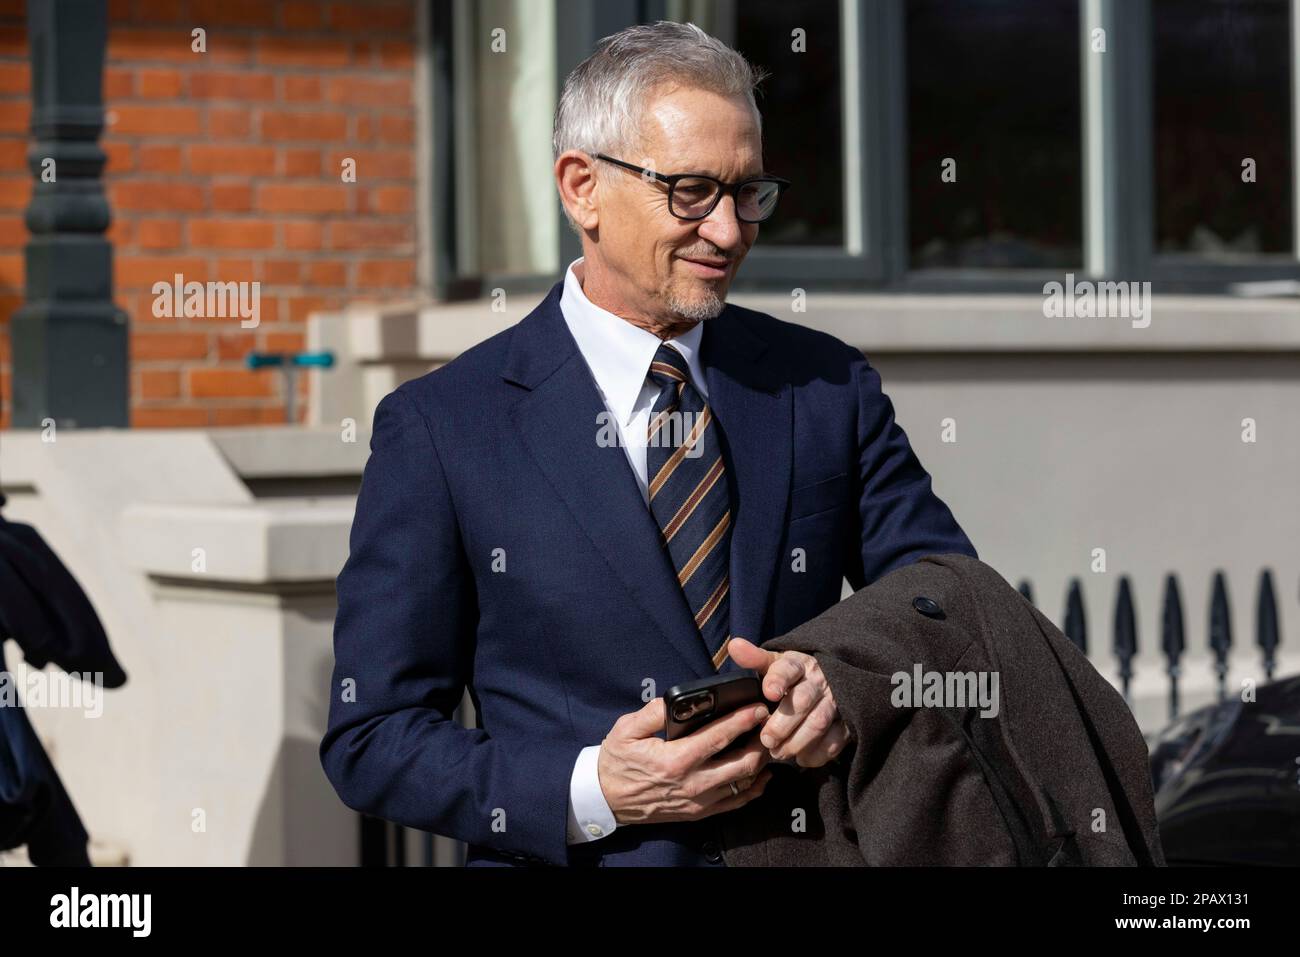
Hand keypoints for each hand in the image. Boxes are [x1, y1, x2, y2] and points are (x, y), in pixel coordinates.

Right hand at [595, 697, 774, 825]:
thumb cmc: (617, 761)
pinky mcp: (700, 813)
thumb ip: (652, 712)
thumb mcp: (626, 730)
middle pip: (741, 762)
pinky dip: (754, 788)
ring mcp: (698, 801)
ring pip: (743, 783)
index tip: (758, 708)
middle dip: (760, 740)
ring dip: (760, 762)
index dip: (742, 721)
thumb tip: (675, 699)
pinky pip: (736, 802)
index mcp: (675, 759)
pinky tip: (762, 774)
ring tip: (768, 742)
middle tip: (770, 723)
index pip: (719, 737)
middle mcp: (692, 783)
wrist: (607, 799)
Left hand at [726, 637, 853, 768]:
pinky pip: (835, 739)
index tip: (769, 692)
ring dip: (797, 741)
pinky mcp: (845, 721)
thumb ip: (755, 659)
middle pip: (802, 700)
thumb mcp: (775, 663)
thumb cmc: (793, 676)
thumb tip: (734, 645)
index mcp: (799, 664)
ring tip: (778, 753)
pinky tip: (801, 758)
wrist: (829, 681)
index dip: (778, 680)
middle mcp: (819, 681)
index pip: (788, 669)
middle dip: (783, 723)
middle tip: (766, 739)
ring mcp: (835, 701)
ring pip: (818, 721)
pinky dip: (818, 752)